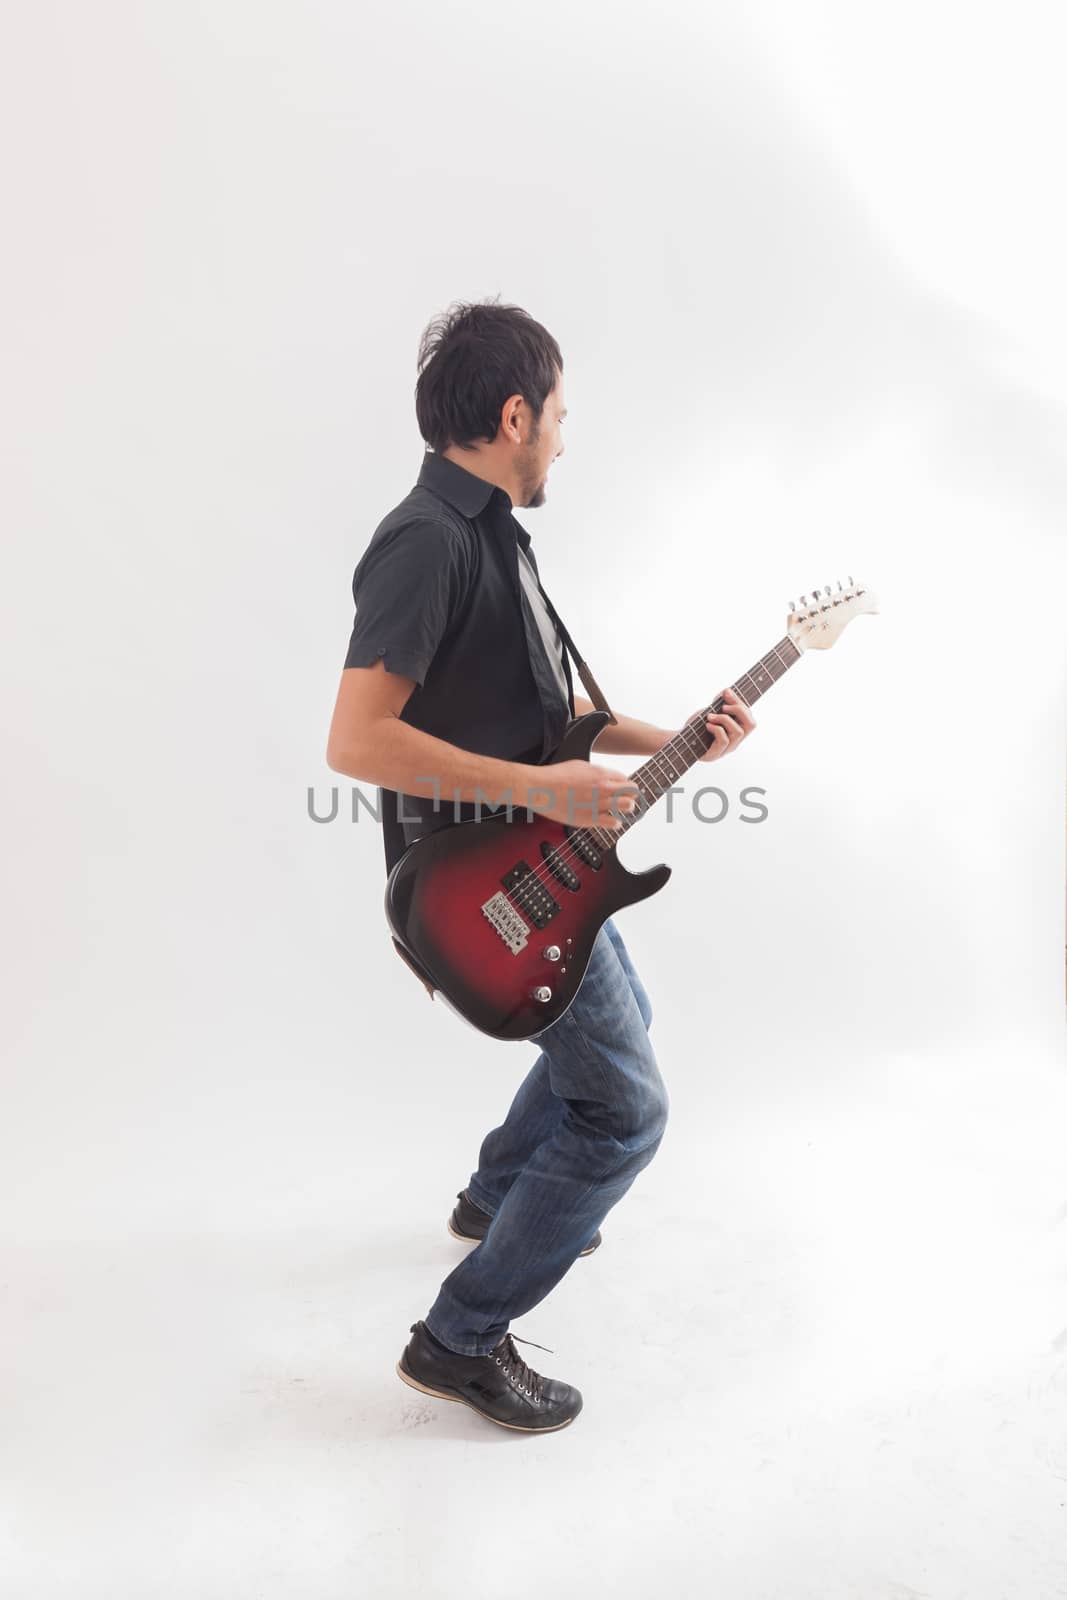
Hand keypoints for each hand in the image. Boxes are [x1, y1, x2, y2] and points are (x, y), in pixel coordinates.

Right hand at [522, 759, 639, 828]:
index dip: (624, 785)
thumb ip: (596, 772)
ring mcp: (598, 803)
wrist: (540, 788)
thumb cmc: (555, 776)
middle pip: (633, 792)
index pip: (626, 779)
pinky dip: (615, 823)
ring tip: (620, 811)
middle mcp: (603, 788)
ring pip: (629, 806)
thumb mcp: (580, 765)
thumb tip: (605, 777)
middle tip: (625, 800)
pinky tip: (610, 820)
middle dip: (631, 796)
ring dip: (626, 809)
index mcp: (600, 773)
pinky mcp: (590, 819)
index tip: (622, 790)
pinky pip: (614, 823)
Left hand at [695, 686, 755, 761]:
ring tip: (710, 716)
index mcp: (737, 730)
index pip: (749, 717)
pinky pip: (724, 741)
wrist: (681, 742)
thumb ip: (720, 702)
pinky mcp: (715, 755)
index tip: (727, 692)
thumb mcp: (709, 711)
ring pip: (738, 732)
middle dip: (739, 710)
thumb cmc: (696, 727)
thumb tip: (727, 690)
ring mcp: (727, 749)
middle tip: (723, 706)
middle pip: (751, 724)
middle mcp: (735, 741)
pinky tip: (707, 725)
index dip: (741, 703)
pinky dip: (716, 729)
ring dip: (724, 719)